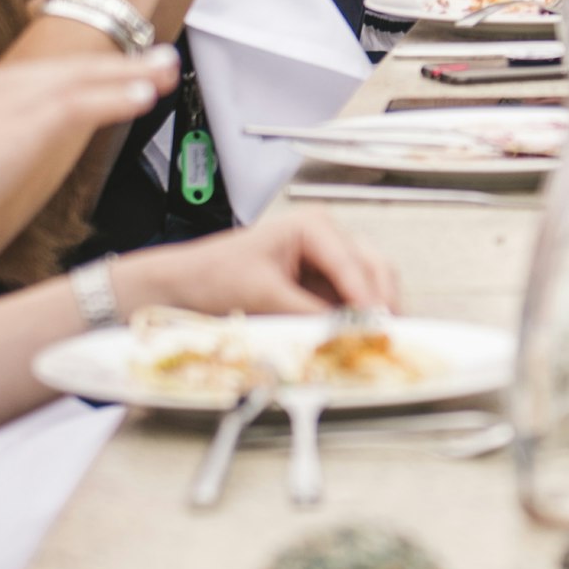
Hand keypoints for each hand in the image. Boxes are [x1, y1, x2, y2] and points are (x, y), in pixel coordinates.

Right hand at [0, 51, 179, 307]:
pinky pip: (81, 104)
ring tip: (168, 71)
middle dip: (118, 64)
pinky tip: (144, 98)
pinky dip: (115, 98)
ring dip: (131, 74)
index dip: (82, 75)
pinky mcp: (22, 123)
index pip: (39, 78)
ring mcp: (6, 101)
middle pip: (68, 70)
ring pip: (83, 79)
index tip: (114, 73)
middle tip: (160, 60)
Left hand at [124, 203, 401, 317]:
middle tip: (385, 337)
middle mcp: (328, 239)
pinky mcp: (321, 288)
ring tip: (375, 342)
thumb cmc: (213, 275)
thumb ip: (306, 312)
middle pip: (373, 269)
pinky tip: (357, 341)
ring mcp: (327, 264)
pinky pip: (349, 304)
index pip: (352, 264)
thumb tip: (344, 333)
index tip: (377, 327)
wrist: (183, 287)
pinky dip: (356, 322)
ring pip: (369, 286)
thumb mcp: (261, 294)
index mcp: (314, 226)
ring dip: (372, 314)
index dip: (367, 298)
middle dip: (380, 302)